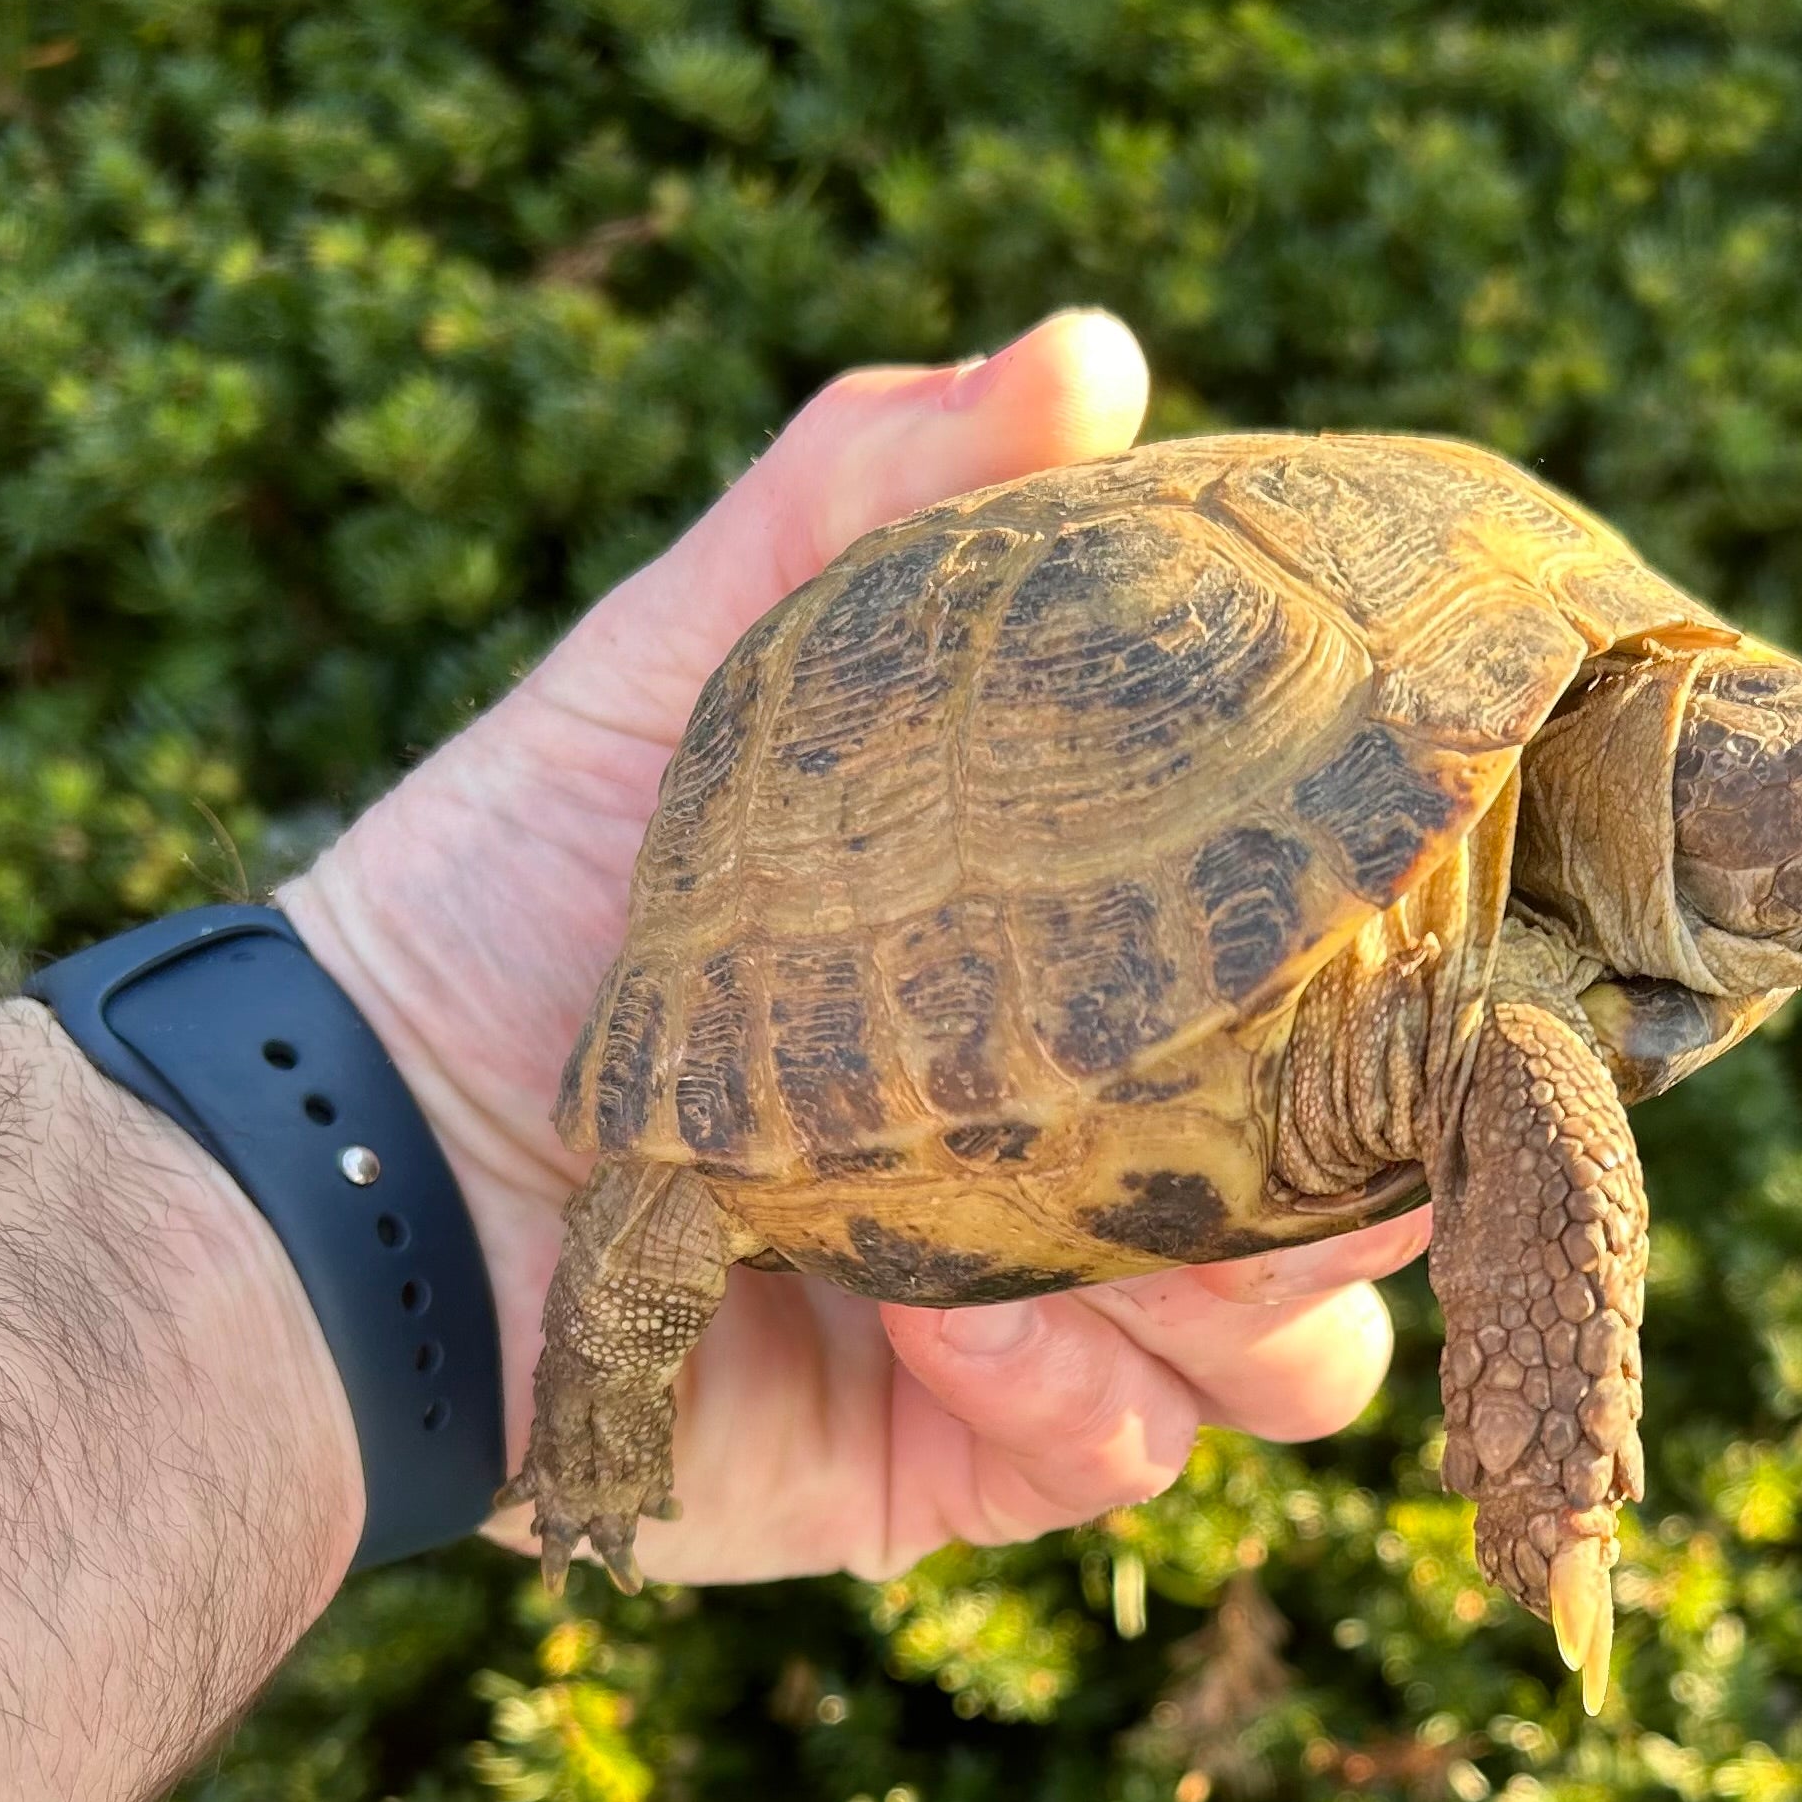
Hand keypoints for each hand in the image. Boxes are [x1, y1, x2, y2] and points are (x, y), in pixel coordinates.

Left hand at [282, 311, 1424, 1584]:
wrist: (360, 1163)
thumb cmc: (527, 884)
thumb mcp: (702, 653)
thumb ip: (873, 491)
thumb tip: (1093, 346)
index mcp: (1106, 975)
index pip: (1350, 975)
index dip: (1420, 957)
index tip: (1442, 907)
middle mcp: (1116, 1147)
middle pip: (1370, 1184)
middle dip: (1366, 1154)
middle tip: (1312, 1093)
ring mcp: (1070, 1314)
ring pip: (1303, 1351)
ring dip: (1238, 1295)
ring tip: (1103, 1229)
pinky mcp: (989, 1455)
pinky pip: (1133, 1448)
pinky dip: (1064, 1389)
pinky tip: (942, 1328)